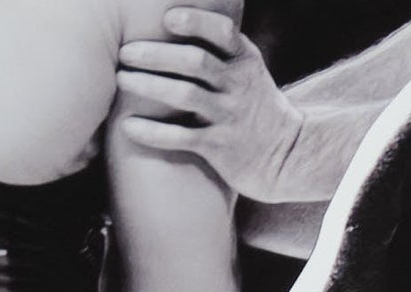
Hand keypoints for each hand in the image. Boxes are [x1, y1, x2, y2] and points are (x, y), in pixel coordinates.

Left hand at [114, 6, 306, 196]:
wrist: (289, 157)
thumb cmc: (254, 105)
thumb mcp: (247, 68)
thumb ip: (219, 45)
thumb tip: (170, 12)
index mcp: (245, 61)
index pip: (222, 32)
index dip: (195, 22)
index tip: (168, 19)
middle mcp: (239, 87)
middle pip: (195, 61)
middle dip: (155, 54)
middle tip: (124, 52)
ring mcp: (230, 119)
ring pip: (185, 95)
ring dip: (148, 85)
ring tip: (121, 79)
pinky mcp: (221, 149)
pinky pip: (182, 137)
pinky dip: (153, 132)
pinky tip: (128, 127)